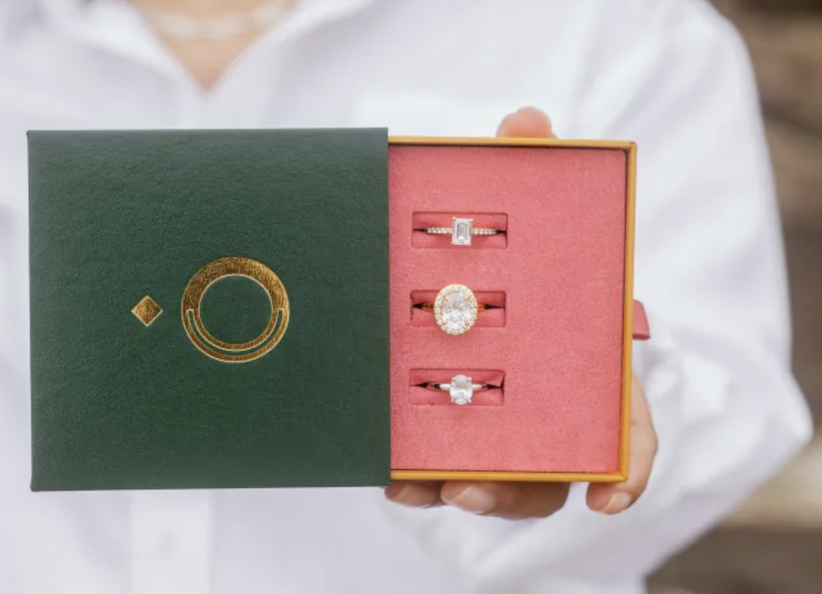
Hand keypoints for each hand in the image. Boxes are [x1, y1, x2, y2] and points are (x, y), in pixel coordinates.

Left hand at [385, 108, 657, 518]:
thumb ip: (531, 169)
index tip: (608, 499)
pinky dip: (418, 476)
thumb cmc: (519, 252)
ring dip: (458, 492)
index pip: (625, 426)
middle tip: (469, 491)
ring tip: (414, 487)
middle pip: (553, 470)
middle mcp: (552, 406)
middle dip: (515, 492)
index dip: (628, 468)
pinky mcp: (459, 432)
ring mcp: (505, 426)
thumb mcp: (524, 209)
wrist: (466, 272)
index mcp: (586, 365)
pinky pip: (446, 468)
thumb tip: (525, 121)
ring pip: (498, 482)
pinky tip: (386, 473)